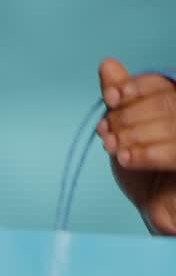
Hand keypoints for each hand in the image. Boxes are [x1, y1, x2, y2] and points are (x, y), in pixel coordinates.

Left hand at [97, 58, 175, 233]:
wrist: (158, 210)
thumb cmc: (146, 172)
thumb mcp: (126, 131)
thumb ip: (120, 100)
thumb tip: (107, 65)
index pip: (159, 84)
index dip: (134, 88)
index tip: (110, 98)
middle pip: (164, 102)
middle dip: (128, 116)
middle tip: (107, 133)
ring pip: (170, 124)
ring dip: (134, 136)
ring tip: (114, 149)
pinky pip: (175, 152)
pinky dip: (147, 154)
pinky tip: (127, 159)